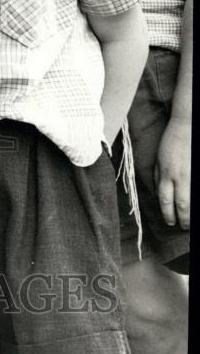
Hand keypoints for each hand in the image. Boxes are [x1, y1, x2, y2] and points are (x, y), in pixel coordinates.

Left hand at [155, 115, 190, 229]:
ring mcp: (192, 174)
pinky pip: (197, 189)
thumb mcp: (158, 160)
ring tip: (190, 222)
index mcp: (166, 173)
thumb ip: (157, 177)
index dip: (167, 213)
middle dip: (182, 218)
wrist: (187, 126)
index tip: (169, 221)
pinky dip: (197, 199)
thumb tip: (158, 195)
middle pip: (181, 203)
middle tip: (182, 226)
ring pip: (192, 200)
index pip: (165, 199)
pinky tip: (196, 208)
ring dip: (191, 214)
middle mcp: (180, 176)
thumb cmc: (171, 143)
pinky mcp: (199, 172)